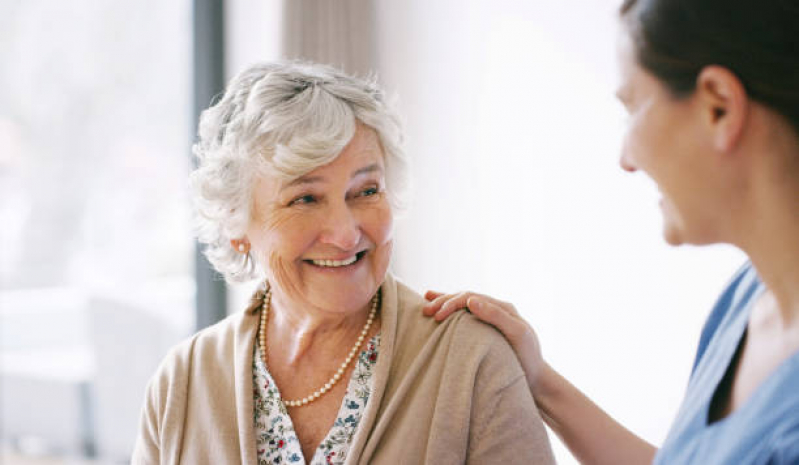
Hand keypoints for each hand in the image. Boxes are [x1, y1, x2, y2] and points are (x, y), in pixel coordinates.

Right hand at [422, 290, 546, 392]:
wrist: (536, 381)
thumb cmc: (528, 359)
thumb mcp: (517, 335)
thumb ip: (496, 316)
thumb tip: (471, 300)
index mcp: (503, 307)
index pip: (471, 297)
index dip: (451, 303)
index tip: (436, 316)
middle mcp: (496, 311)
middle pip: (464, 299)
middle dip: (443, 302)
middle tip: (426, 310)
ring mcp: (491, 321)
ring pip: (463, 306)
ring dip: (444, 304)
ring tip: (426, 304)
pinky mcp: (486, 333)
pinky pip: (466, 318)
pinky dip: (451, 314)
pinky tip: (439, 314)